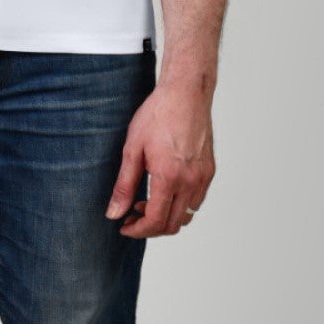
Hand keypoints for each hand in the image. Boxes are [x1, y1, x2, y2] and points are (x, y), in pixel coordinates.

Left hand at [105, 80, 214, 236]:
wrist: (185, 93)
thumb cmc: (157, 115)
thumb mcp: (132, 150)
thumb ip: (124, 186)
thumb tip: (114, 213)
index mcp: (169, 177)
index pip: (155, 221)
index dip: (137, 230)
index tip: (124, 226)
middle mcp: (190, 181)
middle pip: (172, 224)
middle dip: (150, 227)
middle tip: (131, 215)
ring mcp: (203, 177)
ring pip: (187, 215)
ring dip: (166, 217)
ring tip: (146, 202)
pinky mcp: (209, 171)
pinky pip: (196, 200)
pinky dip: (180, 205)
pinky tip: (165, 190)